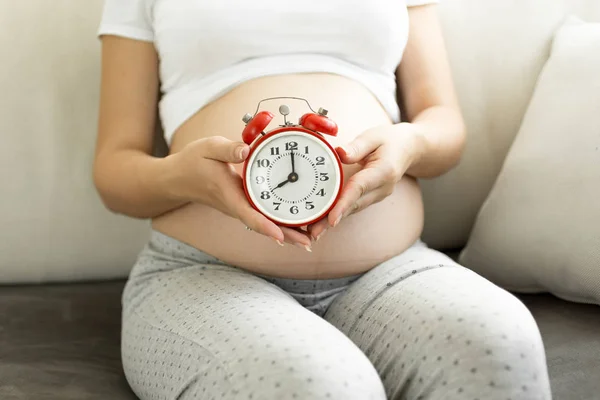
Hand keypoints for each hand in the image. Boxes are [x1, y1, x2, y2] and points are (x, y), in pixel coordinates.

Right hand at [167, 136, 311, 248]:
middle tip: (310, 241)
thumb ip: (227, 149)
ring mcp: (240, 208)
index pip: (249, 214)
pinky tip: (296, 225)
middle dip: (287, 234)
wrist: (178, 178)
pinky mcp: (243, 206)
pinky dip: (280, 223)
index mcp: (229, 194)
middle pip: (264, 225)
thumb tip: (246, 150)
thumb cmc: (193, 162)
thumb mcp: (208, 148)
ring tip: (310, 237)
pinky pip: (263, 218)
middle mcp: (236, 206)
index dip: (266, 226)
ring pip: (265, 224)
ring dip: (287, 231)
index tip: (281, 236)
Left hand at [308, 124, 419, 240]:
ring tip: (313, 232)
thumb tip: (339, 153)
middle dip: (332, 220)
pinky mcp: (371, 198)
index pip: (359, 188)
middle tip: (313, 232)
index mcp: (384, 171)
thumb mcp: (374, 136)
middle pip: (354, 206)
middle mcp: (382, 188)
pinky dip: (338, 215)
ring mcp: (378, 196)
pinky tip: (322, 223)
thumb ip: (357, 146)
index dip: (344, 203)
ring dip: (333, 221)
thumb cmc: (389, 141)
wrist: (408, 149)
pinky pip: (353, 208)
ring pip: (353, 210)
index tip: (332, 218)